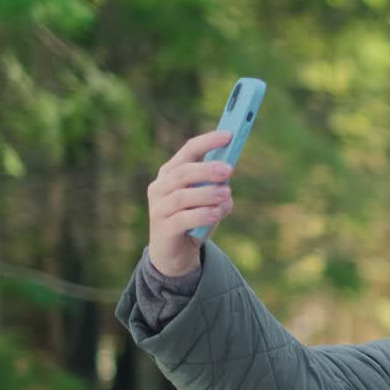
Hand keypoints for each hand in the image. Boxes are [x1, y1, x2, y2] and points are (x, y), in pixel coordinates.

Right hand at [146, 131, 234, 276]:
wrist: (176, 253)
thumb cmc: (195, 219)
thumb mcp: (207, 199)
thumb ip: (216, 185)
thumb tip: (228, 172)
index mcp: (171, 173)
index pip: (188, 150)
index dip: (208, 141)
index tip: (230, 135)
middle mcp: (160, 187)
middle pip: (183, 172)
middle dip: (207, 169)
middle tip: (229, 170)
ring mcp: (158, 208)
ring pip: (182, 196)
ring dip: (208, 194)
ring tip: (227, 195)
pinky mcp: (163, 229)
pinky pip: (183, 219)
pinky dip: (203, 215)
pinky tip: (218, 213)